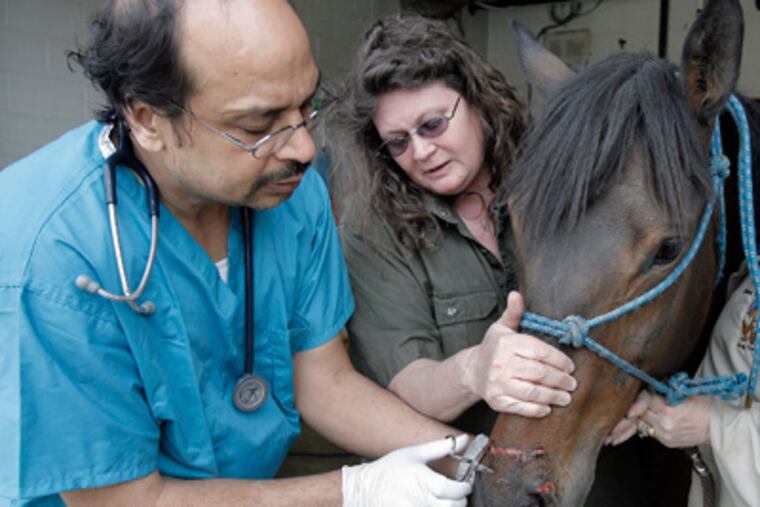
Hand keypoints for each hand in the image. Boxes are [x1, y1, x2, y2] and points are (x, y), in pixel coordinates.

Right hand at [341, 435, 471, 506]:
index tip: (465, 485)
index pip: (452, 490)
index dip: (464, 488)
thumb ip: (441, 447)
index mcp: (421, 479)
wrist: (363, 489)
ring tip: (444, 501)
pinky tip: (431, 504)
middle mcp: (417, 499)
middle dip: (459, 501)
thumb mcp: (414, 453)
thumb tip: (464, 439)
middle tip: (455, 495)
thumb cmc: (389, 470)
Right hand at [462, 291, 576, 416]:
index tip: (570, 366)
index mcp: (506, 344)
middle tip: (572, 383)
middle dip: (559, 379)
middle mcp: (501, 364)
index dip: (558, 360)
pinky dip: (536, 409)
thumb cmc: (493, 348)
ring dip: (552, 396)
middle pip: (538, 373)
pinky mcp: (497, 401)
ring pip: (531, 391)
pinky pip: (520, 407)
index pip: (538, 351)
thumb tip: (516, 294)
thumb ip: (514, 313)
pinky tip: (548, 408)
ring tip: (566, 397)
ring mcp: (498, 384)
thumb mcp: (501, 327)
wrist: (472, 371)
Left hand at [605, 390, 711, 447]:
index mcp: (668, 407)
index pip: (644, 400)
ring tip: (607, 437)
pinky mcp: (666, 441)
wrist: (718, 425)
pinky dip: (636, 432)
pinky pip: (647, 433)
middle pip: (637, 416)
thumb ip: (662, 391)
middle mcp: (664, 422)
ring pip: (638, 427)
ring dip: (623, 430)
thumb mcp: (683, 391)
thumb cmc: (703, 404)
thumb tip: (644, 386)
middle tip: (604, 424)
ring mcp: (664, 433)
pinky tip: (620, 438)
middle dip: (622, 417)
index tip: (626, 407)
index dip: (635, 402)